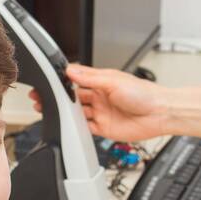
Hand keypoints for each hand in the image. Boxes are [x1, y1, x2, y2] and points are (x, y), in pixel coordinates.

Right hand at [28, 63, 168, 141]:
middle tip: (41, 97)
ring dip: (64, 113)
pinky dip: (75, 128)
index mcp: (101, 82)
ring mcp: (101, 113)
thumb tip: (71, 71)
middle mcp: (100, 97)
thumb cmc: (144, 94)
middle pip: (73, 98)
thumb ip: (90, 78)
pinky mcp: (104, 128)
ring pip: (76, 113)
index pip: (76, 80)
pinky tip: (67, 125)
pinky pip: (85, 128)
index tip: (47, 82)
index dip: (61, 81)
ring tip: (48, 110)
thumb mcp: (113, 81)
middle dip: (57, 98)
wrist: (160, 113)